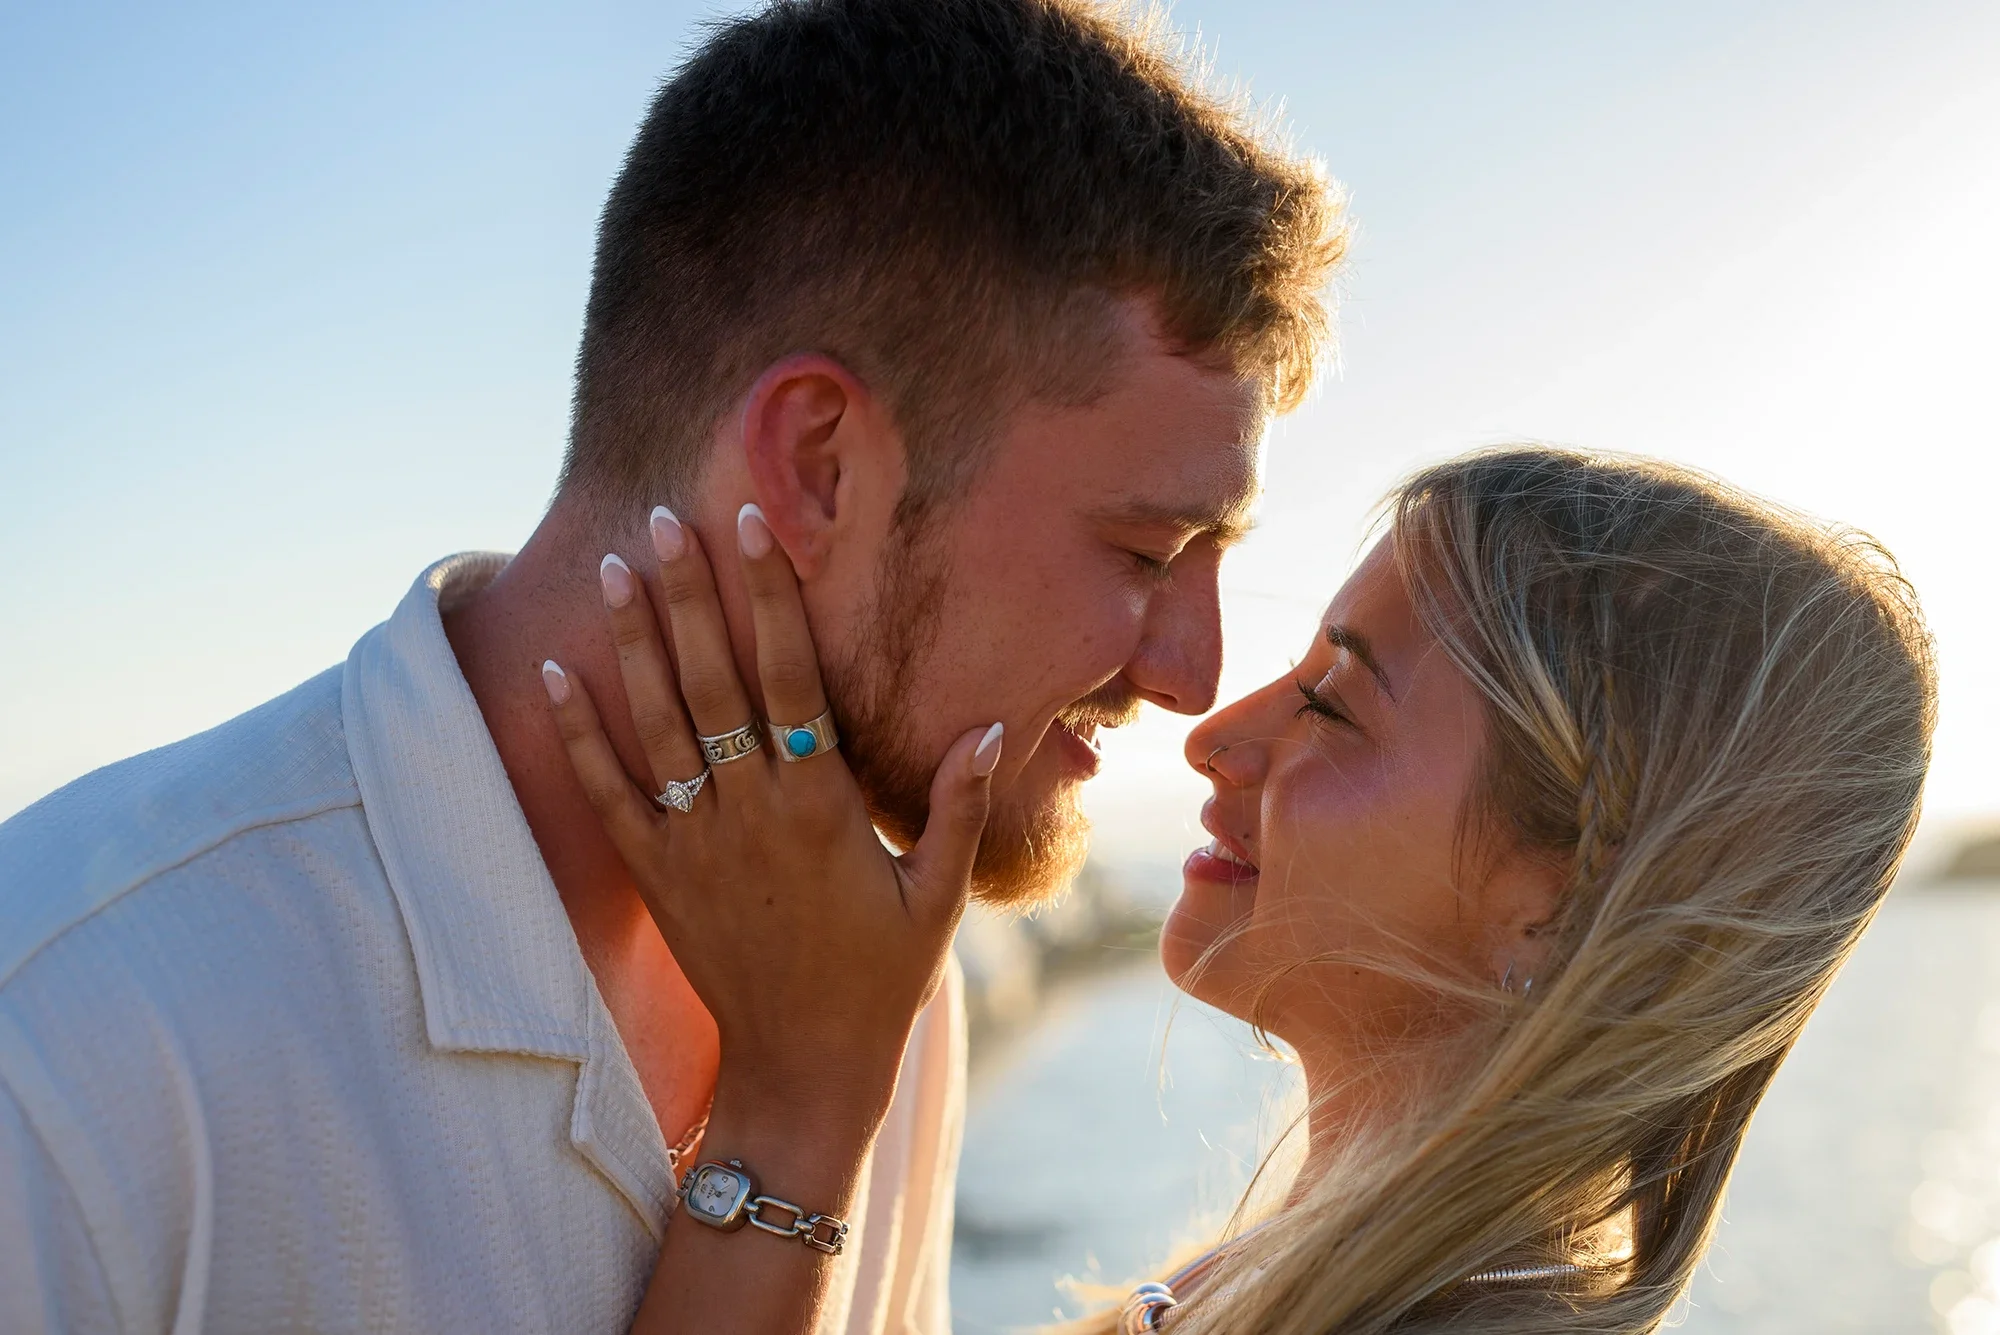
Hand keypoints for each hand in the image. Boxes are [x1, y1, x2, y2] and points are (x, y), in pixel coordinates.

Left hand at [542, 503, 1001, 1112]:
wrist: (801, 1069)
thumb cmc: (880, 981)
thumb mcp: (937, 897)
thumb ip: (956, 807)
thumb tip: (991, 724)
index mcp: (820, 806)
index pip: (792, 676)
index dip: (771, 597)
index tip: (755, 526)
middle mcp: (750, 811)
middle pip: (712, 679)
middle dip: (688, 592)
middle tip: (663, 517)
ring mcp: (695, 841)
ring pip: (656, 721)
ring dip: (632, 640)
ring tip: (612, 566)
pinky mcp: (656, 874)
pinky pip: (607, 792)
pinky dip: (578, 733)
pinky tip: (555, 674)